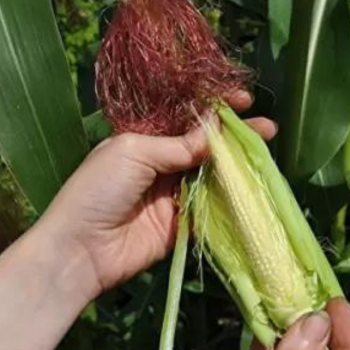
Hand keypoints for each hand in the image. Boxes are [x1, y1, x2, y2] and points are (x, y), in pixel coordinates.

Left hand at [39, 91, 276, 298]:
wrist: (81, 249)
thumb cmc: (98, 190)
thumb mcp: (134, 153)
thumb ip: (177, 145)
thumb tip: (215, 130)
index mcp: (145, 139)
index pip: (185, 119)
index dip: (213, 109)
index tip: (243, 100)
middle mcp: (161, 164)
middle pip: (204, 147)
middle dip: (234, 137)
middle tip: (268, 128)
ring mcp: (173, 195)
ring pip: (211, 176)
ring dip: (237, 166)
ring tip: (265, 154)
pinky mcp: (181, 224)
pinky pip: (210, 208)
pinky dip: (230, 199)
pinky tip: (251, 186)